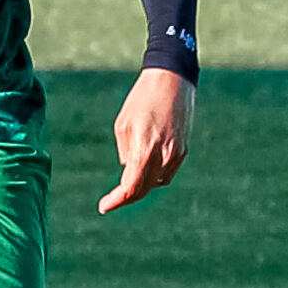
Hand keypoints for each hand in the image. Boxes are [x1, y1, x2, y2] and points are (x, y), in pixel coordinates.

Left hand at [99, 68, 194, 214]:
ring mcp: (176, 154)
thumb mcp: (123, 125)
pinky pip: (167, 172)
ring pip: (156, 183)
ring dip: (141, 186)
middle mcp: (163, 155)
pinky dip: (154, 176)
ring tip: (126, 183)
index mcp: (144, 149)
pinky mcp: (183, 150)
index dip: (117, 200)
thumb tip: (129, 170)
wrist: (172, 80)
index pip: (131, 187)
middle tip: (111, 200)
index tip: (104, 206)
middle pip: (143, 189)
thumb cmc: (142, 99)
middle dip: (126, 197)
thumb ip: (126, 153)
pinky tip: (144, 170)